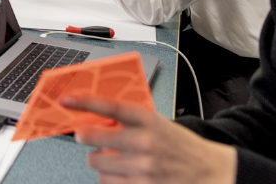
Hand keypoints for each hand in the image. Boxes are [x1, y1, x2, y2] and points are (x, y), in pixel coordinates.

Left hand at [63, 96, 237, 183]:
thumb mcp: (157, 123)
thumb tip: (94, 118)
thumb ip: (129, 121)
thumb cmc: (179, 146)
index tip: (65, 99)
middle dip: (85, 136)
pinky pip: (106, 182)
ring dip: (100, 160)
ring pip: (96, 162)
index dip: (84, 102)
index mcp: (148, 120)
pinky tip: (123, 173)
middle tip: (85, 135)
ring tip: (116, 158)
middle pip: (92, 137)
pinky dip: (110, 178)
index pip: (110, 107)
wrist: (209, 171)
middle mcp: (144, 143)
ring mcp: (142, 168)